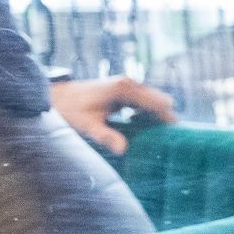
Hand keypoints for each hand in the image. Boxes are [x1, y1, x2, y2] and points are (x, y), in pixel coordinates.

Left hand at [48, 75, 175, 155]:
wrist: (57, 96)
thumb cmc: (70, 110)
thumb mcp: (87, 126)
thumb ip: (106, 136)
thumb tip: (123, 150)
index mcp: (124, 89)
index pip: (158, 103)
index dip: (168, 120)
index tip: (176, 137)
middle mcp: (129, 83)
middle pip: (161, 101)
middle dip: (165, 119)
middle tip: (166, 141)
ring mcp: (128, 84)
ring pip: (155, 101)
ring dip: (157, 117)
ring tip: (158, 137)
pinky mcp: (125, 90)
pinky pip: (146, 102)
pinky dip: (148, 114)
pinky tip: (143, 129)